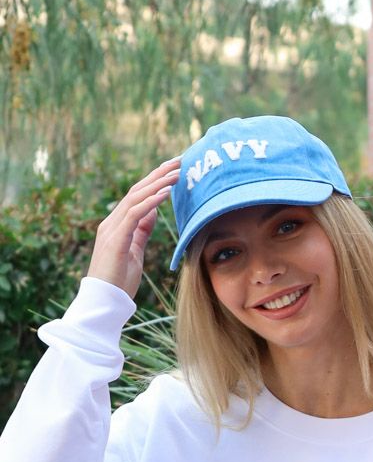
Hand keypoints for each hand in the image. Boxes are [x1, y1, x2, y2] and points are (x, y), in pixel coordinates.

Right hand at [87, 158, 180, 298]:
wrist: (103, 301)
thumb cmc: (119, 281)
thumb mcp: (135, 251)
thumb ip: (141, 230)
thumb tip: (153, 212)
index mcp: (117, 224)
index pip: (137, 196)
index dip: (155, 181)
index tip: (173, 170)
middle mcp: (112, 222)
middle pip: (137, 190)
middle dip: (158, 174)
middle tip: (179, 160)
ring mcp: (112, 229)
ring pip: (136, 198)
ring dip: (158, 183)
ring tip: (177, 173)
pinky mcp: (116, 239)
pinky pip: (134, 214)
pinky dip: (151, 201)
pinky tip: (166, 192)